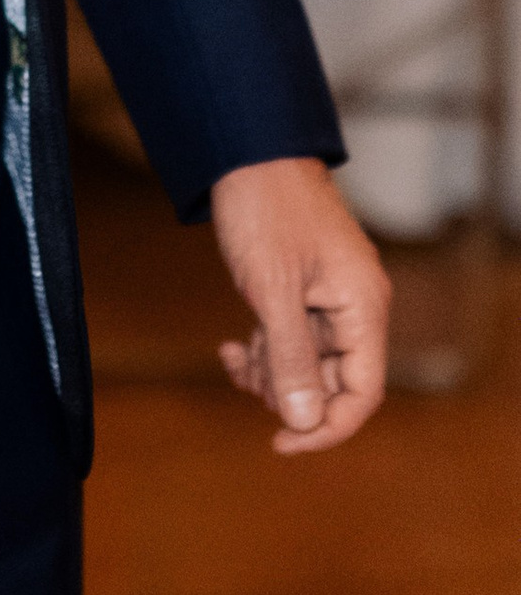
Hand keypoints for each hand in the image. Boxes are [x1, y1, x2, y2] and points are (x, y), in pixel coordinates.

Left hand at [210, 155, 389, 451]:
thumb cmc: (265, 209)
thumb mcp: (272, 289)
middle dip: (288, 390)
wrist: (247, 150)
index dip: (327, 427)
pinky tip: (231, 347)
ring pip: (307, 363)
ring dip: (270, 371)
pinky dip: (262, 349)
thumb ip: (289, 355)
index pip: (363, 391)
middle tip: (244, 375)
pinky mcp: (302, 289)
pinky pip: (290, 339)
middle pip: (333, 380)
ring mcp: (328, 298)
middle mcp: (354, 306)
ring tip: (235, 355)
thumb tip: (303, 419)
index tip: (281, 443)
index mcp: (363, 307)